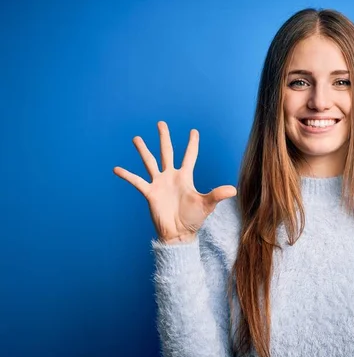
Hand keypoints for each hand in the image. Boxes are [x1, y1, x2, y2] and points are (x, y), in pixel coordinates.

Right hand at [113, 121, 236, 243]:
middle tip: (161, 123)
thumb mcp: (207, 205)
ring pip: (150, 162)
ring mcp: (159, 184)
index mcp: (185, 177)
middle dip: (164, 138)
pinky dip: (127, 175)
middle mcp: (171, 177)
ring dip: (143, 150)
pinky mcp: (150, 193)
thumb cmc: (193, 219)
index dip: (192, 144)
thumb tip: (233, 190)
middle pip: (167, 152)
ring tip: (136, 138)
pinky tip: (117, 169)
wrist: (179, 234)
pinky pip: (137, 182)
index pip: (189, 156)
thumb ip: (217, 195)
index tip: (193, 131)